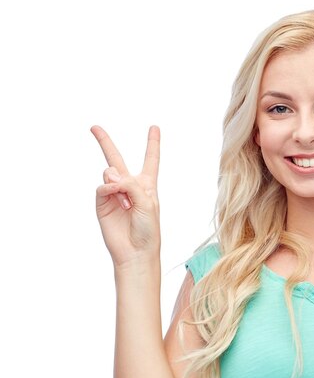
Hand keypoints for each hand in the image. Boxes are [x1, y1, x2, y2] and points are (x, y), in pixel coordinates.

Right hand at [91, 125, 160, 267]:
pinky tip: (116, 195)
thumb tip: (110, 174)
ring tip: (125, 198)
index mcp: (147, 184)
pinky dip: (109, 188)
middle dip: (105, 142)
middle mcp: (129, 186)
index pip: (150, 159)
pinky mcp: (102, 202)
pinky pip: (102, 187)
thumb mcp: (148, 202)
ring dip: (118, 181)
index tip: (154, 127)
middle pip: (116, 159)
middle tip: (94, 127)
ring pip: (110, 172)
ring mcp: (114, 193)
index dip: (152, 143)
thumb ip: (132, 184)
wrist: (135, 251)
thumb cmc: (148, 229)